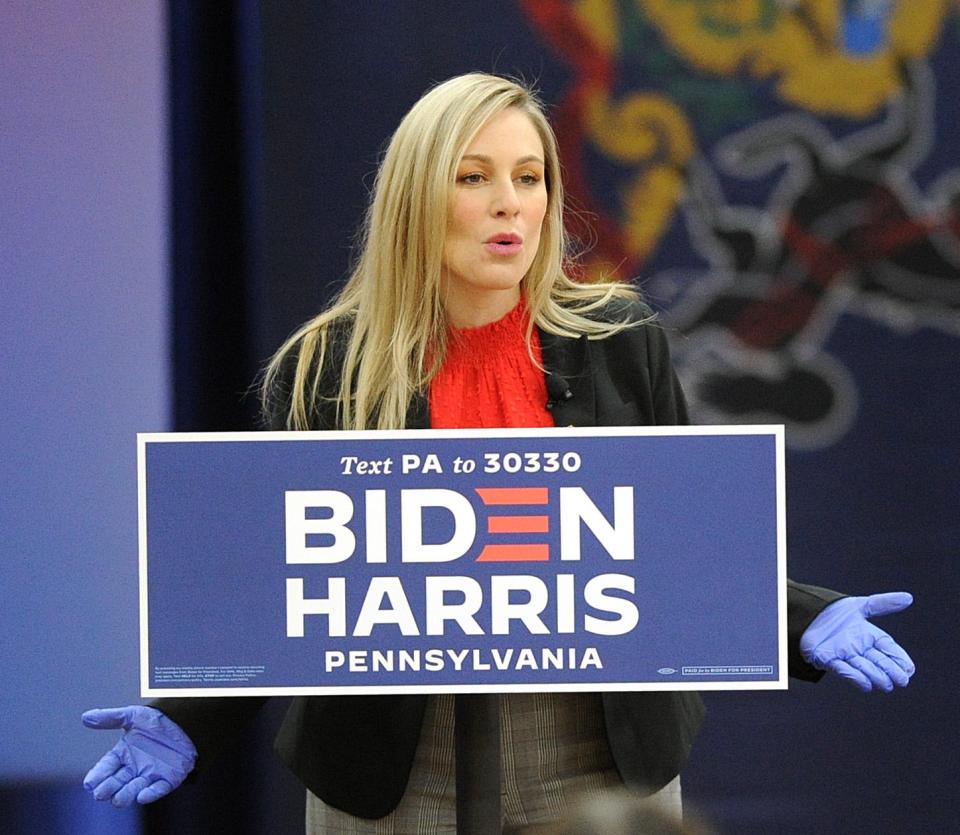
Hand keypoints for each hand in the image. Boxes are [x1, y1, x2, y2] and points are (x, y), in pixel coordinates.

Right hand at [82, 705, 196, 805]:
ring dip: (125, 794)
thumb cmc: (157, 720)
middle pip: (115, 783)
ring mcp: (150, 775)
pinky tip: (142, 796)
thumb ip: (111, 718)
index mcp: (123, 755)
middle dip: (107, 789)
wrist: (186, 720)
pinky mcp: (168, 779)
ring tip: (118, 797)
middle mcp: (133, 768)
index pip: (105, 768)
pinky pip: (157, 790)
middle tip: (101, 793)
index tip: (89, 783)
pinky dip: (150, 794)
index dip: (97, 776)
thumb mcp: (133, 715)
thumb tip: (86, 717)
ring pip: (132, 790)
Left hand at [800, 592, 914, 692]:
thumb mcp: (859, 606)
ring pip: (864, 669)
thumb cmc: (835, 613)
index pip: (890, 649)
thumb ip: (883, 603)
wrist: (808, 615)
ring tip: (886, 683)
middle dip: (891, 672)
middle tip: (901, 680)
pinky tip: (866, 684)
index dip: (900, 659)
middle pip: (880, 662)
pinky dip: (854, 677)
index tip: (910, 669)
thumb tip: (909, 598)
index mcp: (870, 636)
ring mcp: (845, 656)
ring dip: (875, 676)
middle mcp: (860, 648)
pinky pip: (843, 670)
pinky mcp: (828, 660)